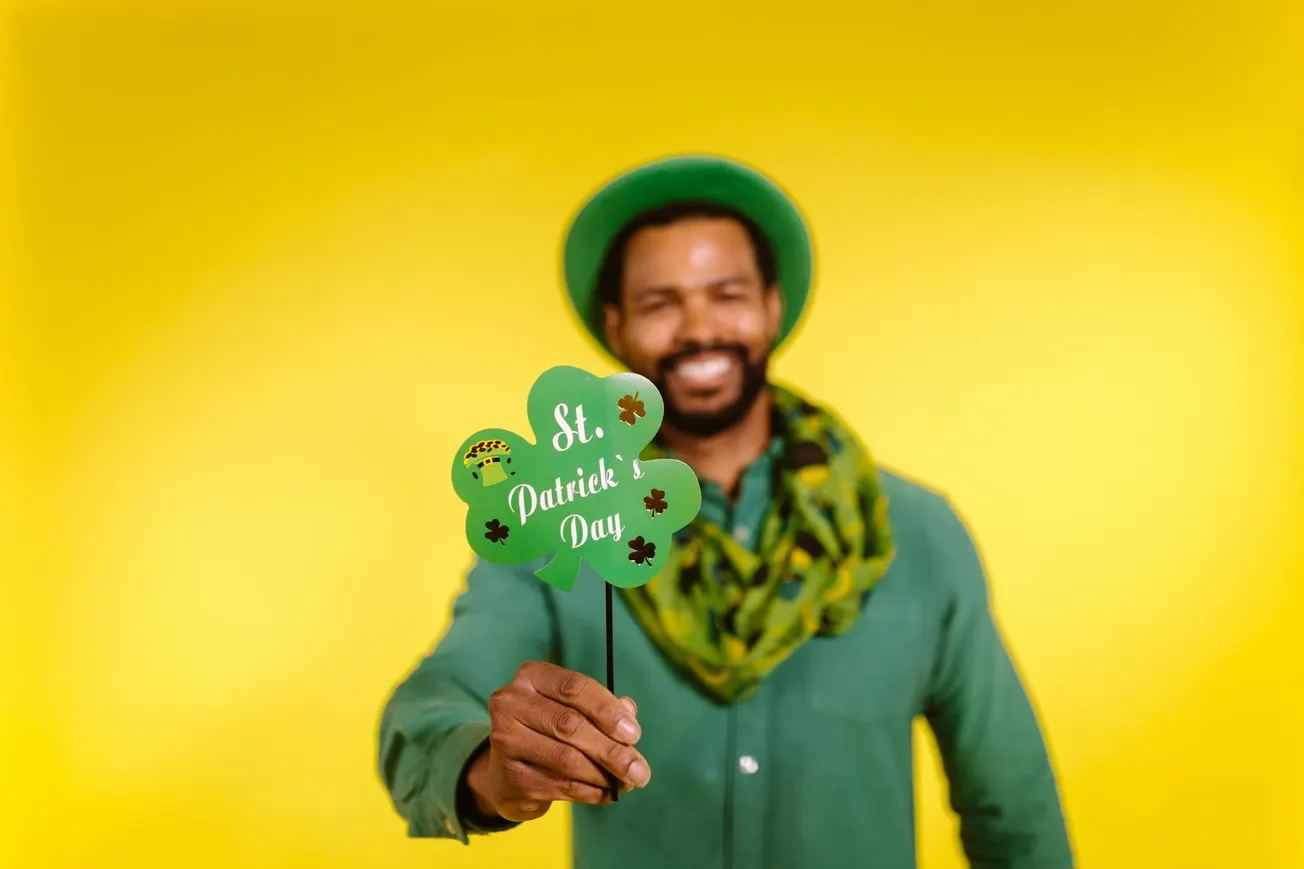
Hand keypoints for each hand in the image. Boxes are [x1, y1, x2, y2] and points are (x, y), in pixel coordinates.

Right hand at [465, 661, 650, 822]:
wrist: (508, 773)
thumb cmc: (550, 731)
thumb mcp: (575, 709)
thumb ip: (604, 708)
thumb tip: (630, 714)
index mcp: (532, 676)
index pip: (574, 687)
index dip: (607, 709)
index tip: (634, 734)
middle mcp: (511, 704)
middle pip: (570, 725)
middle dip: (612, 749)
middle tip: (640, 769)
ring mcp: (506, 741)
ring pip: (567, 759)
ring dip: (605, 774)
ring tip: (628, 782)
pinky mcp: (510, 777)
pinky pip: (562, 785)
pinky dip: (592, 792)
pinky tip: (608, 792)